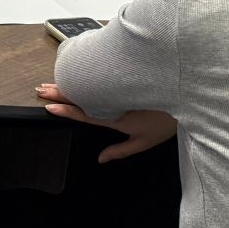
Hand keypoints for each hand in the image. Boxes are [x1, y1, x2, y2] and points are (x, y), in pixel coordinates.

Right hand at [36, 83, 177, 162]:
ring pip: (89, 81)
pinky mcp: (125, 76)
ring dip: (69, 80)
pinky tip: (77, 68)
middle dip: (60, 91)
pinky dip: (86, 71)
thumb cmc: (168, 120)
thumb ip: (121, 150)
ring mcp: (118, 85)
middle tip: (40, 89)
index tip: (49, 106)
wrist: (187, 96)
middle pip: (81, 94)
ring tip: (52, 81)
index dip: (66, 109)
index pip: (85, 112)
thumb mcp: (144, 142)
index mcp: (116, 116)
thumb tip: (101, 158)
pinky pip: (101, 72)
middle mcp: (114, 98)